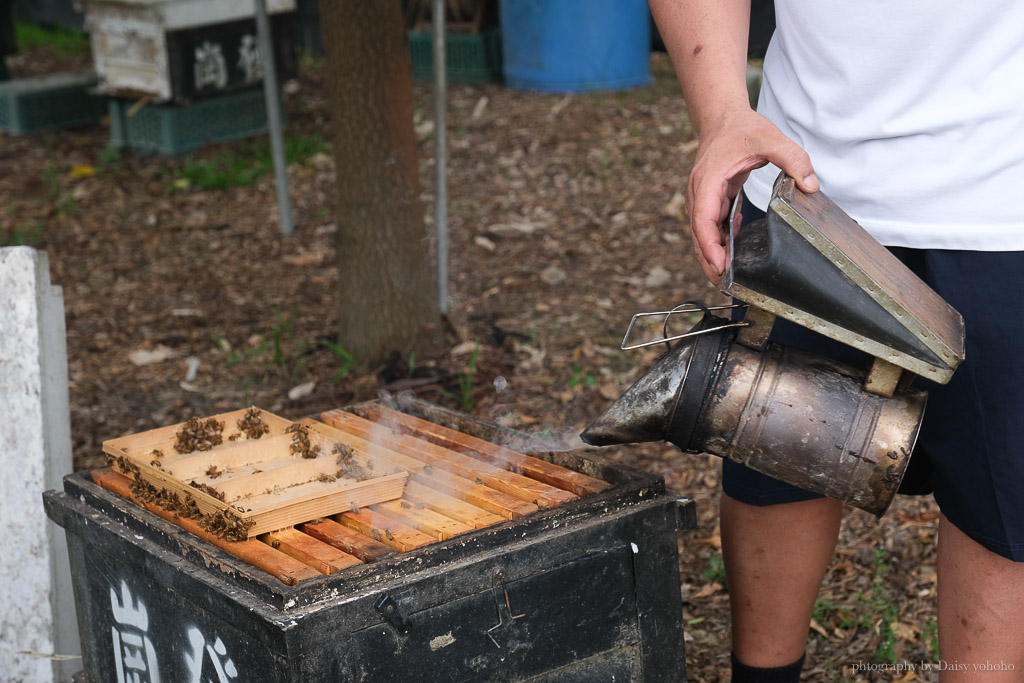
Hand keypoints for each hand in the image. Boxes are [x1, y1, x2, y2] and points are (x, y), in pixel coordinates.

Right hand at [686, 109, 818, 283]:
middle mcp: (699, 192)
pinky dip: (717, 240)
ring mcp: (702, 197)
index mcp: (708, 180)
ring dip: (712, 254)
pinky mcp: (709, 199)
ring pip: (702, 233)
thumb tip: (811, 185)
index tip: (720, 264)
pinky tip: (733, 248)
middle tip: (724, 284)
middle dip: (709, 260)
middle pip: (698, 234)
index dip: (709, 244)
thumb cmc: (742, 127)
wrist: (722, 117)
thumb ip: (794, 159)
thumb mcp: (771, 138)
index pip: (702, 219)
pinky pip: (710, 225)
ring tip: (726, 276)